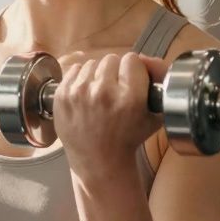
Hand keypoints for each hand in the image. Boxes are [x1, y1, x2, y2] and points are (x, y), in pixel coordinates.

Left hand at [53, 51, 168, 174]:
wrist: (98, 162)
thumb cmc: (128, 138)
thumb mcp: (154, 114)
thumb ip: (157, 82)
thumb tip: (148, 59)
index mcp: (129, 97)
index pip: (132, 59)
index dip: (133, 70)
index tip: (131, 81)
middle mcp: (103, 92)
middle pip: (111, 59)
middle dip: (115, 72)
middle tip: (115, 89)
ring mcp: (79, 93)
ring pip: (92, 64)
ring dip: (97, 75)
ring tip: (99, 94)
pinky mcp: (62, 95)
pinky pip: (74, 70)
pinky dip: (80, 79)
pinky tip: (86, 96)